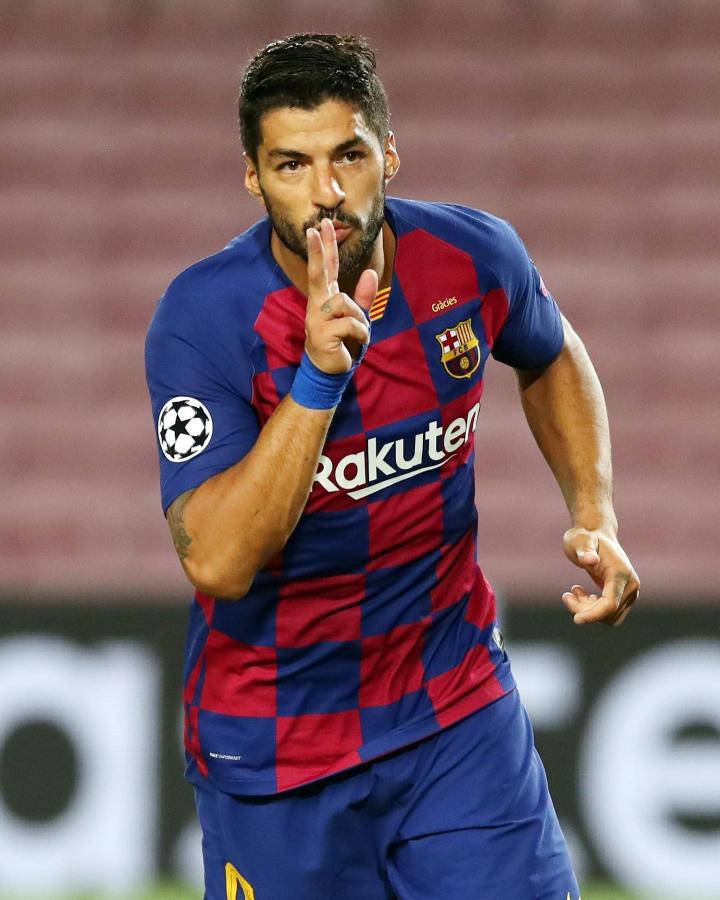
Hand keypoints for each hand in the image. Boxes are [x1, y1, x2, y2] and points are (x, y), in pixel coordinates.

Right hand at [304, 218, 375, 373]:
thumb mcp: (357, 318)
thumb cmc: (342, 343)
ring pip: (344, 303)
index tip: (320, 225)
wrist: (329, 372)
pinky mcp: (321, 335)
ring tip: (359, 333)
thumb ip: (363, 297)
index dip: (324, 247)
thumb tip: (369, 273)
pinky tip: (358, 341)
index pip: (326, 269)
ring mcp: (316, 320)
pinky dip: (361, 333)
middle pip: (317, 274)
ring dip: (359, 318)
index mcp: (325, 299)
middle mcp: (317, 306)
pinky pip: (350, 324)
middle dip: (317, 251)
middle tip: (313, 230)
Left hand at [561, 527, 639, 625]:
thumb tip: (590, 560)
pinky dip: (593, 610)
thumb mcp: (578, 540)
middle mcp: (631, 585)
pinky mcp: (624, 597)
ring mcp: (630, 592)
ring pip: (609, 617)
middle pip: (608, 613)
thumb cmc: (584, 537)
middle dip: (585, 609)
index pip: (610, 603)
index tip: (576, 620)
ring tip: (574, 592)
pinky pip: (609, 614)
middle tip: (566, 596)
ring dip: (588, 610)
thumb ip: (583, 550)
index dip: (594, 614)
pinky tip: (581, 594)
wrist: (596, 534)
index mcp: (620, 572)